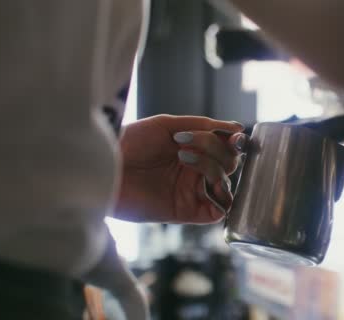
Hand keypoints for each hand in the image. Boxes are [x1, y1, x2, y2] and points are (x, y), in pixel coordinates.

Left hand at [114, 115, 245, 223]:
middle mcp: (195, 172)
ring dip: (212, 167)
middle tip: (185, 142)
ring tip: (183, 157)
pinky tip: (204, 182)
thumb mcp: (167, 125)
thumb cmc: (130, 142)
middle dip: (215, 148)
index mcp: (193, 150)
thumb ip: (203, 125)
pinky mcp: (186, 212)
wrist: (104, 166)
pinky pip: (217, 211)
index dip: (235, 142)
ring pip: (225, 183)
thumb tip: (238, 128)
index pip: (226, 147)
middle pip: (229, 163)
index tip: (235, 136)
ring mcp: (192, 191)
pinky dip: (221, 199)